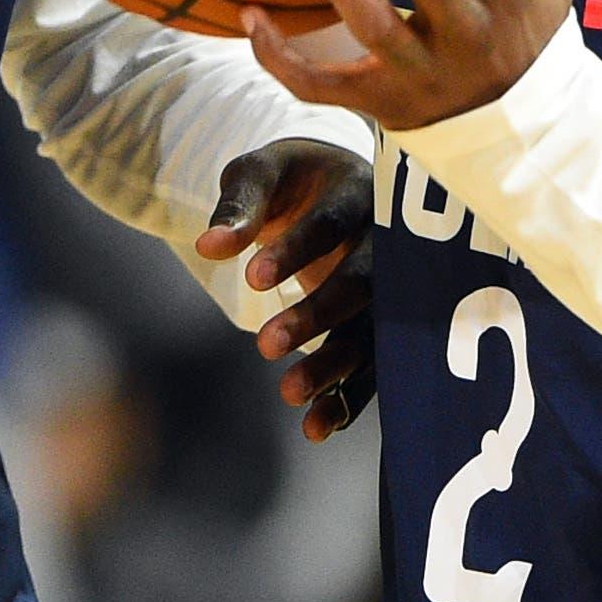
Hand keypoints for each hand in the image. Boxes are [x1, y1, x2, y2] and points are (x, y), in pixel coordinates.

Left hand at [194, 137, 376, 441]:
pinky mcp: (384, 327)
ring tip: (288, 392)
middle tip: (265, 344)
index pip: (330, 223)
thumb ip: (239, 206)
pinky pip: (372, 367)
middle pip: (362, 282)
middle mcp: (388, 242)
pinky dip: (347, 399)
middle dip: (318, 314)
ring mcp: (393, 288)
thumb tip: (209, 246)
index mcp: (361, 190)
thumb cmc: (293, 179)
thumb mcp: (262, 173)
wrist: (335, 187)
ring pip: (372, 332)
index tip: (251, 278)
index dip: (295, 250)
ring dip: (334, 365)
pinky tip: (315, 428)